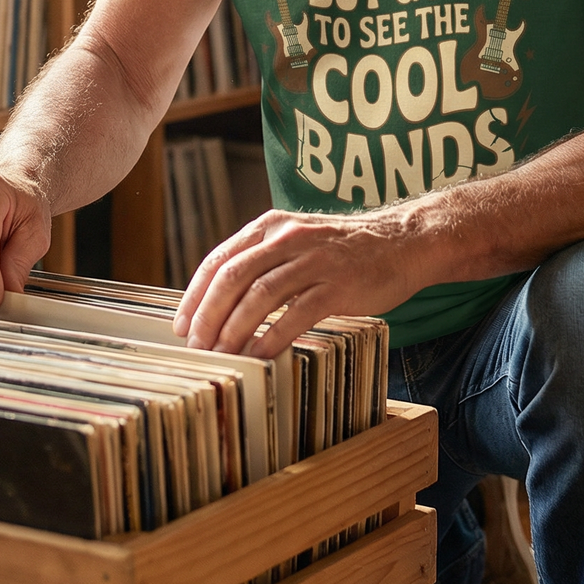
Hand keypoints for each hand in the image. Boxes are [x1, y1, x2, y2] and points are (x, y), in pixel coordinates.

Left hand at [173, 207, 426, 357]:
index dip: (195, 295)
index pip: (218, 260)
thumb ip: (263, 261)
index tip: (181, 326)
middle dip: (208, 316)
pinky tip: (259, 356)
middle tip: (195, 347)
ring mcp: (313, 260)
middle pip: (232, 277)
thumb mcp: (297, 241)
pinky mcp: (337, 284)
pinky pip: (296, 313)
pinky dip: (272, 336)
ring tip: (220, 356)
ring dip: (233, 330)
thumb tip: (220, 303)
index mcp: (270, 226)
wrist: (403, 242)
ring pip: (259, 295)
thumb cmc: (344, 250)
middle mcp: (287, 238)